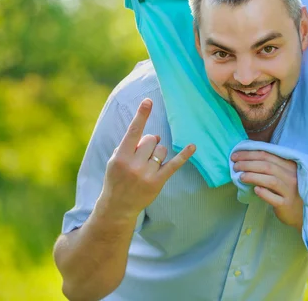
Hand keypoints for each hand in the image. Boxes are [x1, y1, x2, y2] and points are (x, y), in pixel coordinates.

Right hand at [99, 98, 195, 221]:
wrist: (117, 206)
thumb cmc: (116, 178)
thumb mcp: (115, 160)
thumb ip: (131, 145)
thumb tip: (155, 137)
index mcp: (120, 156)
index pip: (133, 131)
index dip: (141, 115)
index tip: (148, 101)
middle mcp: (134, 164)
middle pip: (152, 139)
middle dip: (150, 142)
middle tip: (143, 153)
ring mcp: (147, 174)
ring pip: (162, 150)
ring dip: (158, 152)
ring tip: (148, 163)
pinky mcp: (158, 182)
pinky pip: (174, 164)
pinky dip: (184, 155)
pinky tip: (193, 147)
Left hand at [232, 150, 302, 230]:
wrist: (302, 213)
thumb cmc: (290, 191)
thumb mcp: (284, 176)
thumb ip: (271, 167)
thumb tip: (246, 160)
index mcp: (290, 166)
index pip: (267, 156)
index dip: (250, 154)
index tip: (235, 155)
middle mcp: (291, 177)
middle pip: (267, 166)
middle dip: (248, 164)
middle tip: (235, 165)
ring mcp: (290, 191)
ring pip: (270, 180)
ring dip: (253, 176)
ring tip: (241, 176)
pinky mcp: (286, 205)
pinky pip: (274, 198)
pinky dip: (264, 193)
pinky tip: (255, 190)